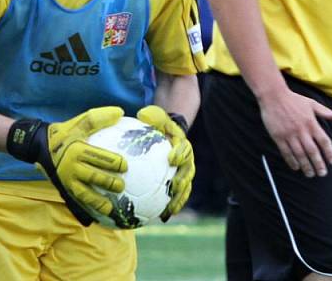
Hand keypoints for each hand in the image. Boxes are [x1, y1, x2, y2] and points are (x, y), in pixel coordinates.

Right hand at [7, 106, 126, 224]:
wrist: (38, 144)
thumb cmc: (64, 132)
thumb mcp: (79, 121)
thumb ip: (98, 117)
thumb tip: (120, 112)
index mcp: (78, 150)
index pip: (99, 157)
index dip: (113, 162)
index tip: (126, 166)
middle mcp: (72, 167)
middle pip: (93, 177)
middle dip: (108, 183)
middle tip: (122, 187)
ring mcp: (67, 180)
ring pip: (83, 194)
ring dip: (97, 202)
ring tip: (111, 209)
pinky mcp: (63, 187)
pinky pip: (74, 201)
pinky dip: (83, 211)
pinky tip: (94, 219)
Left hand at [137, 105, 194, 221]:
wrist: (167, 132)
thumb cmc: (158, 124)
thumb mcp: (156, 116)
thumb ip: (152, 115)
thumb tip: (142, 115)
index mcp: (182, 144)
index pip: (184, 149)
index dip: (180, 154)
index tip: (171, 159)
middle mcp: (186, 160)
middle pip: (188, 172)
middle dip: (183, 180)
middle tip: (175, 187)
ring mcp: (183, 173)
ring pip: (185, 188)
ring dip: (180, 198)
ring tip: (171, 210)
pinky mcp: (177, 183)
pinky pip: (176, 196)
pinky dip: (172, 206)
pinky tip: (162, 218)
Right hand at [259, 88, 331, 177]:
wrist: (273, 96)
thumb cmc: (294, 99)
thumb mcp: (311, 104)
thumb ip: (325, 112)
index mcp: (311, 123)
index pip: (324, 141)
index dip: (329, 152)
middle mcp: (302, 130)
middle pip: (313, 151)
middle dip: (318, 164)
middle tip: (322, 173)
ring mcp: (290, 134)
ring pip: (300, 154)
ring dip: (306, 166)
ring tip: (310, 174)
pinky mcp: (278, 137)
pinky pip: (286, 152)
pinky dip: (291, 161)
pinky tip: (296, 167)